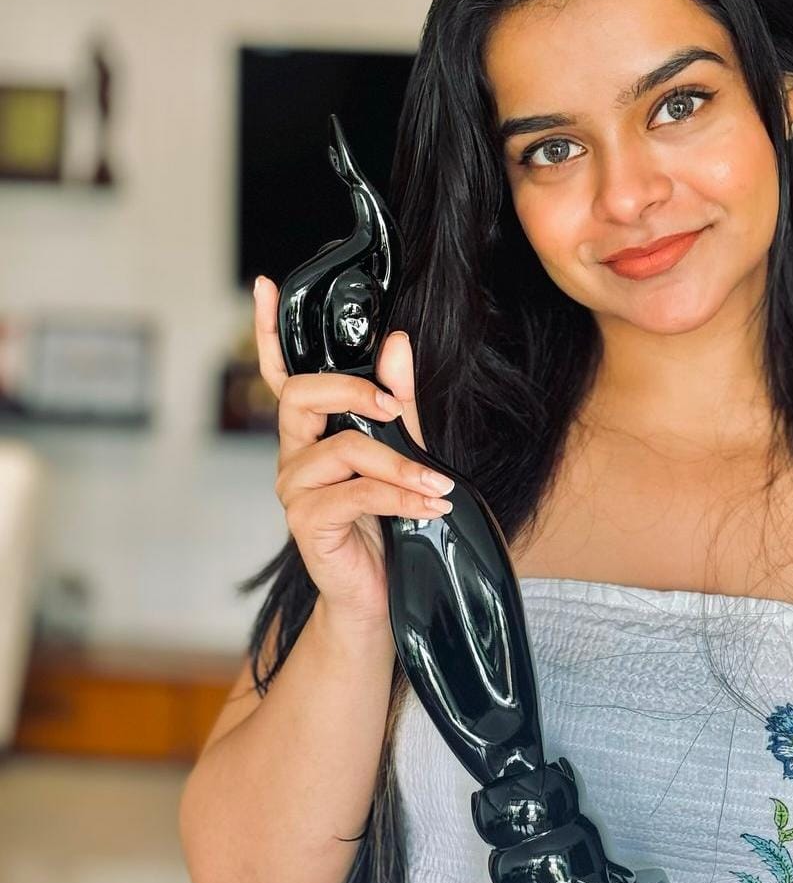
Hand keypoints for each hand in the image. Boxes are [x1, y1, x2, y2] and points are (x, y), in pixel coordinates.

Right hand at [252, 273, 452, 633]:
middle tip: (395, 407)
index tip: (265, 286)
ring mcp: (296, 489)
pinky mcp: (308, 523)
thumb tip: (398, 343)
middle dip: (353, 390)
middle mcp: (294, 454)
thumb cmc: (387, 525)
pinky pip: (356, 493)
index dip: (268, 331)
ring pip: (344, 449)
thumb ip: (400, 403)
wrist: (379, 596)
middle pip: (303, 395)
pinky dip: (400, 497)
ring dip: (401, 464)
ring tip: (438, 484)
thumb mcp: (403, 456)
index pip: (283, 373)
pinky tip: (429, 506)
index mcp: (312, 431)